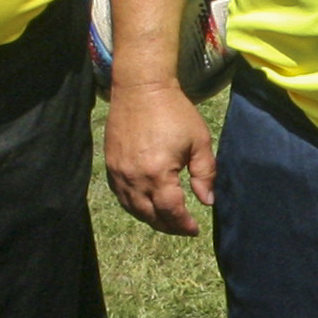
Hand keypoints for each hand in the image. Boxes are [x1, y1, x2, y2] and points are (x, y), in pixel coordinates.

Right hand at [105, 78, 218, 234]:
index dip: (183, 225)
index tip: (194, 229)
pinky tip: (146, 204)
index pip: (170, 211)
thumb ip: (205, 174)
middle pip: (150, 215)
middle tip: (183, 227)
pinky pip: (121, 195)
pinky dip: (134, 205)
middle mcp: (134, 177)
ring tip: (167, 219)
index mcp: (158, 172)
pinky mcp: (110, 165)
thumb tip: (207, 201)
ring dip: (150, 218)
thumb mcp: (199, 141)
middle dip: (168, 226)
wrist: (141, 88)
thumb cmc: (174, 112)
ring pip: (133, 208)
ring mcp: (118, 172)